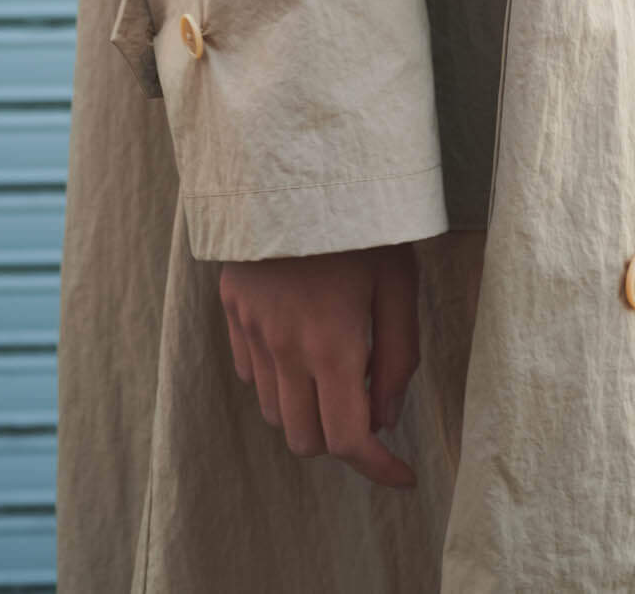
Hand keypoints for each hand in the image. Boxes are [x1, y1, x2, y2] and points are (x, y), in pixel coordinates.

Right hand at [218, 238, 421, 489]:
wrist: (294, 160)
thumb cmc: (362, 219)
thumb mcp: (400, 281)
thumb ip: (398, 356)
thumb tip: (386, 416)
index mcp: (331, 345)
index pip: (348, 440)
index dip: (379, 469)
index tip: (403, 474)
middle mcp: (283, 348)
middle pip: (306, 440)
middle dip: (343, 439)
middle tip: (370, 402)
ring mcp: (250, 329)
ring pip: (274, 414)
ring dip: (308, 411)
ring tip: (337, 370)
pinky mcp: (231, 308)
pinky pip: (251, 374)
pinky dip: (279, 381)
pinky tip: (302, 346)